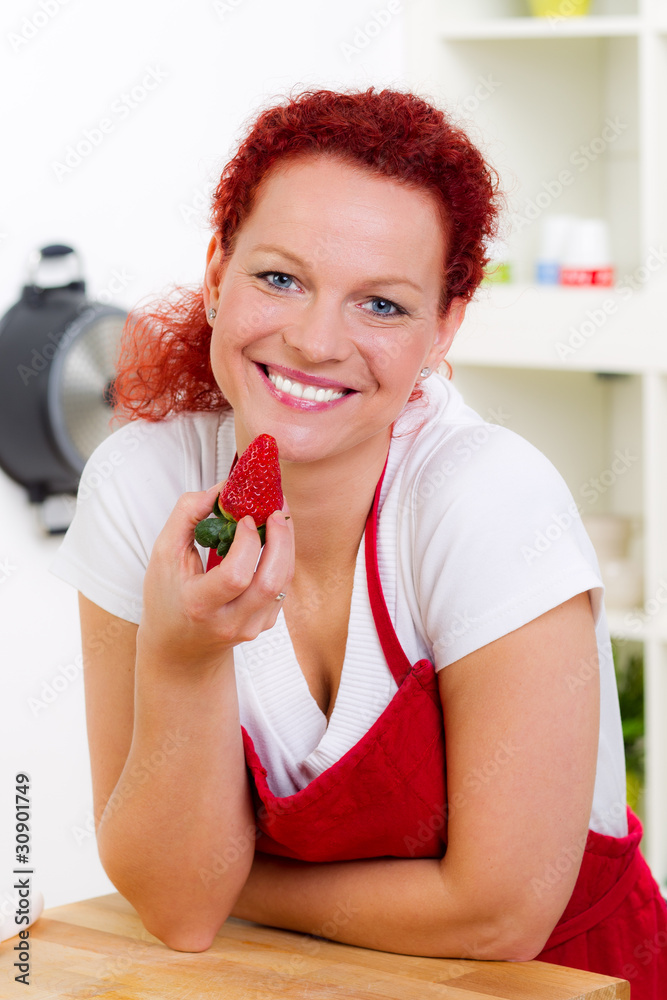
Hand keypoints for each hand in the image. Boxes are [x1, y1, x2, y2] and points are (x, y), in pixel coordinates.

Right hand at [137, 482, 293, 675]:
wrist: (178, 647)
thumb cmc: (167, 596)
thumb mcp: (164, 554)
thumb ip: (187, 515)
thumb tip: (221, 488)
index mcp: (199, 605)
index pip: (236, 576)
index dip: (248, 543)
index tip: (245, 518)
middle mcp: (229, 621)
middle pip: (271, 582)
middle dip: (282, 540)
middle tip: (277, 511)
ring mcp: (250, 627)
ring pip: (283, 584)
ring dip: (287, 546)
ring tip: (280, 518)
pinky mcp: (264, 625)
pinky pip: (283, 588)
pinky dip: (283, 560)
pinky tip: (276, 540)